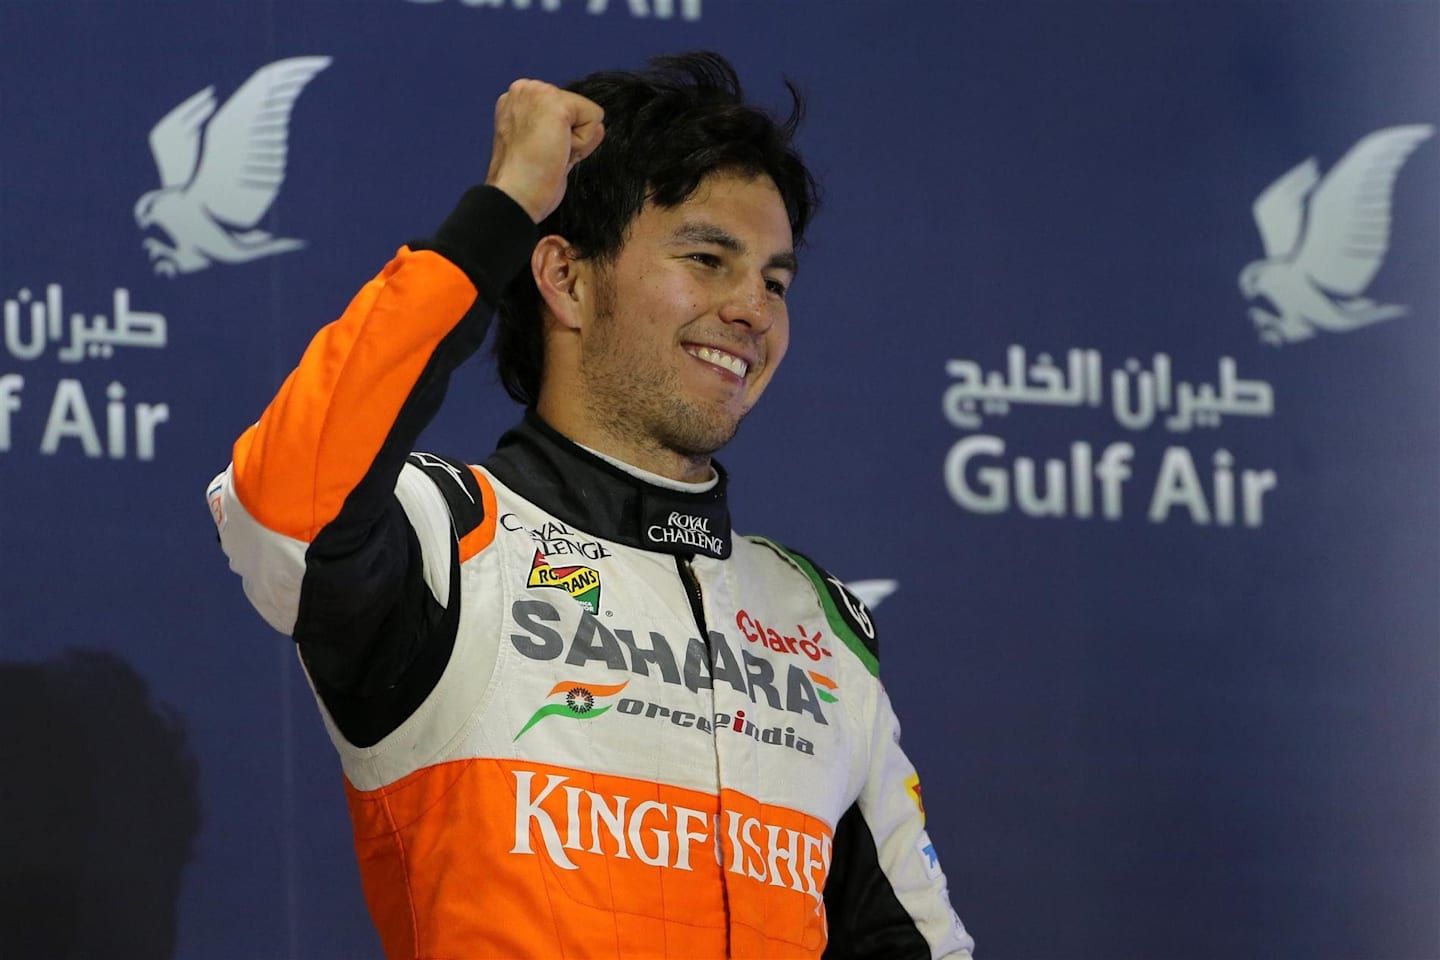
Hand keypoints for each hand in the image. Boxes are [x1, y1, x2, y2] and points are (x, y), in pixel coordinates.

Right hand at [485, 79, 604, 222]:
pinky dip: (583, 143)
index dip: (561, 137)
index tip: (539, 153)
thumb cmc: (525, 181)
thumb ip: (569, 132)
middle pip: (577, 109)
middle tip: (545, 157)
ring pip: (587, 113)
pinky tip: (558, 152)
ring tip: (550, 155)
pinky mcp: (555, 102)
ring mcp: (537, 92)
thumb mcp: (546, 150)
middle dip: (569, 137)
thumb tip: (599, 126)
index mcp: (517, 101)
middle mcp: (524, 90)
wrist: (515, 196)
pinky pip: (595, 117)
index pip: (564, 111)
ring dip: (576, 142)